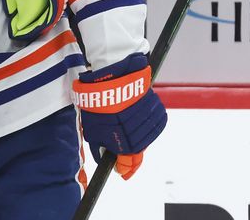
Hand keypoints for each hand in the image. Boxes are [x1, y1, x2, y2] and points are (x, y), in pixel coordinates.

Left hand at [73, 53, 166, 179]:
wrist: (115, 77)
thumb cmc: (99, 102)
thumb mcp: (92, 128)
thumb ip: (99, 145)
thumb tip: (104, 155)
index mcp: (125, 145)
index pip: (128, 164)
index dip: (124, 169)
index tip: (120, 172)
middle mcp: (141, 137)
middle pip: (136, 151)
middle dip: (127, 150)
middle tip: (118, 145)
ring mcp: (151, 124)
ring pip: (145, 136)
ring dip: (136, 135)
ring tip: (123, 124)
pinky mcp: (157, 111)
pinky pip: (152, 122)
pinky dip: (144, 122)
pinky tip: (133, 116)